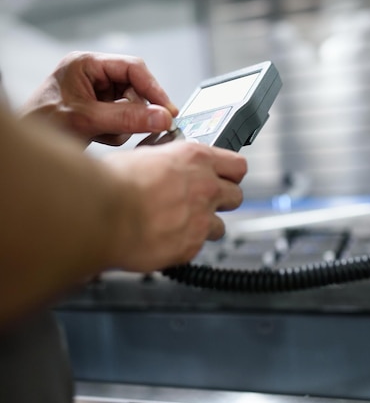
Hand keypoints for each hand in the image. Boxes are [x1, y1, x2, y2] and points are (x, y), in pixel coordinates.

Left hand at [20, 52, 177, 144]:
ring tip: (102, 133)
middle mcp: (92, 75)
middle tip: (138, 127)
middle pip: (134, 88)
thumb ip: (127, 117)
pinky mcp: (97, 111)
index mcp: (86, 64)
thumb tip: (162, 117)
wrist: (23, 150)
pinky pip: (122, 120)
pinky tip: (98, 137)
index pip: (132, 68)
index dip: (154, 89)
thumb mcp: (87, 120)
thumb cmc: (41, 125)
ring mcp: (95, 94)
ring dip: (123, 125)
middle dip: (135, 111)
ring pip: (130, 107)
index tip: (168, 110)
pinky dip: (116, 132)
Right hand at [104, 141, 247, 271]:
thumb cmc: (111, 182)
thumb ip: (164, 159)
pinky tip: (164, 239)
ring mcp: (200, 219)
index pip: (237, 165)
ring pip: (220, 227)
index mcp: (195, 158)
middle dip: (222, 200)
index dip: (230, 172)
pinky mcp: (189, 247)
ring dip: (205, 226)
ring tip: (180, 224)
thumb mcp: (142, 154)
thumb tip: (163, 159)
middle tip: (203, 201)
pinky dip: (184, 245)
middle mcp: (204, 187)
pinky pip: (196, 248)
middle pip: (236, 196)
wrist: (99, 213)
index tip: (224, 176)